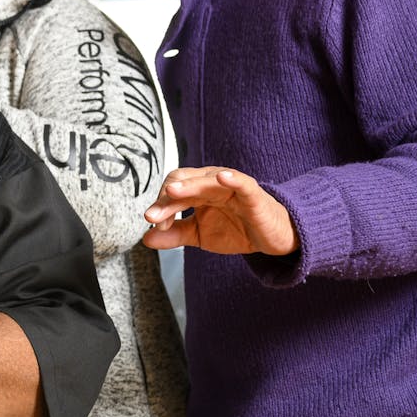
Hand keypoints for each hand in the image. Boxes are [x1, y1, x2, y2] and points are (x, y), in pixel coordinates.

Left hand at [142, 167, 297, 255]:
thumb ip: (174, 235)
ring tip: (172, 192)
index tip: (153, 224)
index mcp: (196, 192)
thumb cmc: (235, 229)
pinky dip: (232, 178)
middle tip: (152, 216)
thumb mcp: (200, 236)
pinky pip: (242, 183)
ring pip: (206, 181)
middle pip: (183, 183)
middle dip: (166, 199)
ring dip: (188, 186)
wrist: (272, 238)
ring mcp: (231, 187)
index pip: (172, 192)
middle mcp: (210, 184)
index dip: (161, 207)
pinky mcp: (253, 194)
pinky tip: (221, 177)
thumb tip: (145, 238)